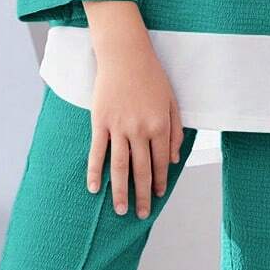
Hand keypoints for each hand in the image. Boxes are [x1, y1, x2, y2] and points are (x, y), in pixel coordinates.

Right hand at [83, 1, 183, 217]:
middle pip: (141, 171)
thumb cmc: (151, 76)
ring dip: (121, 191)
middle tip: (141, 215)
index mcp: (160, 126)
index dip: (159, 182)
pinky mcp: (100, 122)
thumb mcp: (172, 101)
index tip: (158, 197)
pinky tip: (94, 188)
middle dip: (143, 196)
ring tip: (121, 209)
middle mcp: (140, 131)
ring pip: (119, 167)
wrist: (125, 54)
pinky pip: (97, 152)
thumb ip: (175, 131)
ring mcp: (118, 128)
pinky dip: (95, 172)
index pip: (160, 163)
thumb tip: (172, 159)